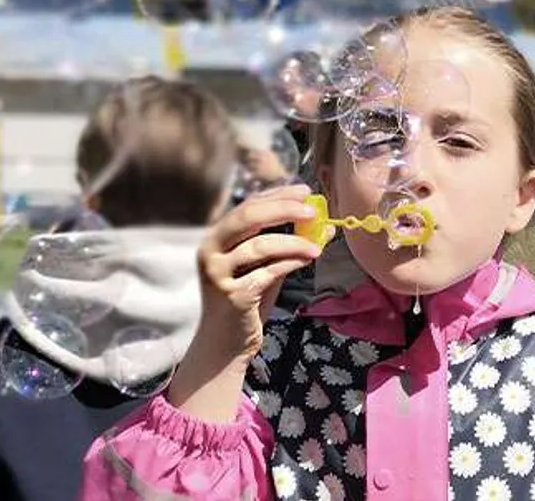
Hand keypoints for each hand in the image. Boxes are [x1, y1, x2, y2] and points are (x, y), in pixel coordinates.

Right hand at [197, 183, 323, 361]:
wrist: (225, 344)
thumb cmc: (248, 300)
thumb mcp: (266, 266)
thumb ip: (287, 244)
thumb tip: (324, 225)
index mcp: (217, 236)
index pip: (249, 204)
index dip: (278, 194)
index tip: (305, 191)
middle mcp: (210, 250)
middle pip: (248, 216)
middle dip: (284, 208)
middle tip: (313, 210)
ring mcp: (218, 273)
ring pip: (260, 244)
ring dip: (294, 242)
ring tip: (317, 246)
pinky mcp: (232, 295)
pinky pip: (267, 271)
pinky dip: (290, 262)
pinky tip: (306, 260)